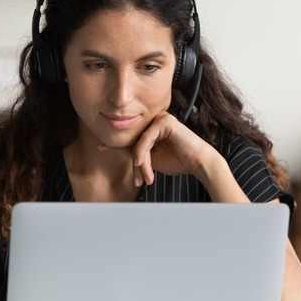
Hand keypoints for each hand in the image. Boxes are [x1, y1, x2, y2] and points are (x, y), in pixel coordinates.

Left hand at [100, 111, 219, 185]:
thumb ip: (135, 153)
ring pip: (139, 142)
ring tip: (146, 177)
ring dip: (141, 163)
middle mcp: (155, 120)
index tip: (100, 147)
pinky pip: (145, 139)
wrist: (199, 163)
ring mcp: (160, 119)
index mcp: (152, 128)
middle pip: (134, 141)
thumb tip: (114, 148)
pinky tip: (142, 164)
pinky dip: (142, 153)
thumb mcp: (151, 159)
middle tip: (139, 181)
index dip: (116, 144)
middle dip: (135, 164)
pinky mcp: (165, 121)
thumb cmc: (179, 161)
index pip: (132, 137)